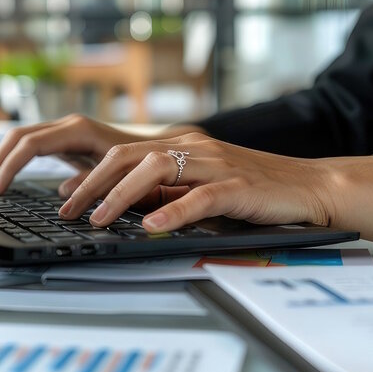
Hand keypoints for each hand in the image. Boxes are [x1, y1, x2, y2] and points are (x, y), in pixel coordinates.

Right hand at [0, 114, 147, 195]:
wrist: (153, 148)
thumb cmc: (140, 161)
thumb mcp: (117, 174)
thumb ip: (92, 183)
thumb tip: (63, 198)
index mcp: (78, 130)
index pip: (31, 144)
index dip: (10, 166)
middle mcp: (68, 125)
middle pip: (19, 136)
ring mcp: (66, 129)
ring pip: (22, 138)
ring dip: (3, 160)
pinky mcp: (65, 138)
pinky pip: (32, 144)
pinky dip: (16, 159)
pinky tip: (9, 177)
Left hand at [58, 132, 331, 232]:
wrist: (308, 185)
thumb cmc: (252, 188)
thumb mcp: (201, 184)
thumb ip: (167, 188)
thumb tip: (125, 205)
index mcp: (182, 144)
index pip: (123, 152)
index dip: (90, 173)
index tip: (64, 195)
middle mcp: (193, 147)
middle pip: (128, 155)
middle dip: (92, 183)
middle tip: (67, 210)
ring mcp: (215, 163)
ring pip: (156, 168)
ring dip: (121, 195)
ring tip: (98, 219)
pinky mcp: (238, 185)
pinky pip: (200, 196)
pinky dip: (173, 211)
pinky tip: (152, 227)